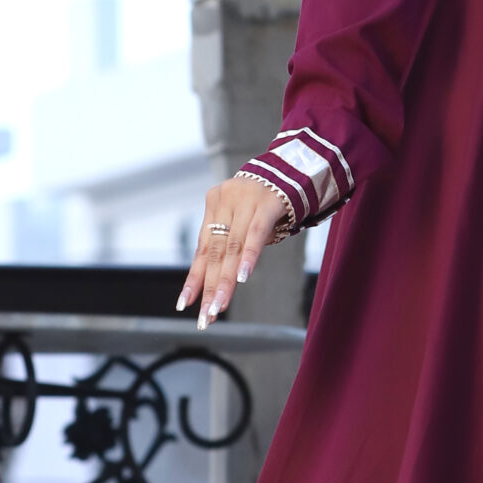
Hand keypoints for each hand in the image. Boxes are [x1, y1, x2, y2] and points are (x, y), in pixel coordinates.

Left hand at [178, 176, 292, 327]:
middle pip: (215, 252)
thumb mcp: (247, 217)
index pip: (202, 249)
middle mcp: (224, 201)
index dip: (194, 278)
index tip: (186, 305)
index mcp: (215, 205)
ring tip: (219, 306)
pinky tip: (242, 278)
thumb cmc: (270, 199)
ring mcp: (245, 200)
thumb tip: (224, 279)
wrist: (296, 166)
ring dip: (225, 281)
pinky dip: (249, 257)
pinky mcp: (267, 202)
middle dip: (209, 287)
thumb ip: (235, 240)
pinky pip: (256, 234)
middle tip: (206, 316)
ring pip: (232, 248)